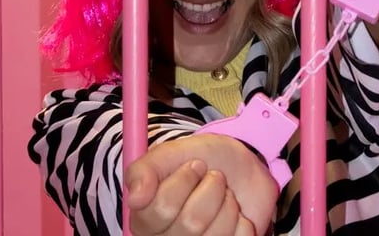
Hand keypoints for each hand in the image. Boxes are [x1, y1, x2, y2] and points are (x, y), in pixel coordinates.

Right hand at [126, 134, 277, 234]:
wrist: (242, 170)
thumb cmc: (204, 161)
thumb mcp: (173, 152)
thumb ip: (146, 169)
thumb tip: (135, 198)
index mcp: (146, 219)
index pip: (162, 207)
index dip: (184, 181)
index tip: (195, 165)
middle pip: (192, 222)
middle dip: (210, 189)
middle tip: (213, 177)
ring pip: (216, 233)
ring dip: (227, 204)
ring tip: (223, 196)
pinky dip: (243, 222)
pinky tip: (235, 216)